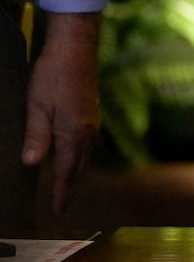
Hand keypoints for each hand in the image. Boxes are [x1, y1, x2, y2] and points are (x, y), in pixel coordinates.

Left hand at [22, 12, 101, 217]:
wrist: (76, 48)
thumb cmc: (53, 75)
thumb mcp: (36, 105)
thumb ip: (37, 136)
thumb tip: (33, 164)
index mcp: (73, 133)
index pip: (66, 172)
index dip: (60, 193)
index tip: (56, 212)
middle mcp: (87, 132)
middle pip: (79, 168)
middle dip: (69, 188)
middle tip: (60, 207)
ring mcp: (92, 122)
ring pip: (84, 157)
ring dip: (75, 174)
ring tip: (65, 188)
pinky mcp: (91, 113)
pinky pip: (87, 145)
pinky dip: (79, 158)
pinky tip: (72, 157)